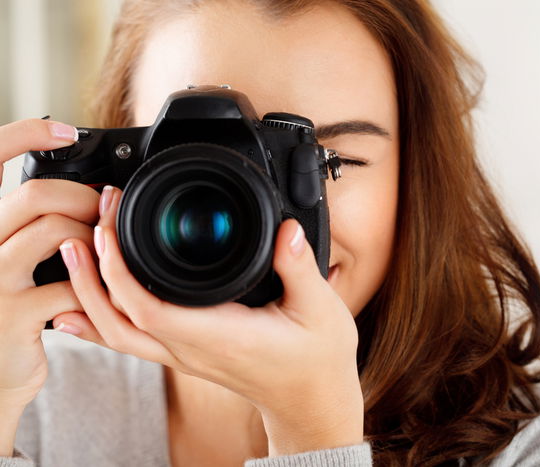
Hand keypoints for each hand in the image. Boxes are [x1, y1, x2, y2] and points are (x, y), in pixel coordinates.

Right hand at [0, 119, 98, 454]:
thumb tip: (88, 194)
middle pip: (33, 194)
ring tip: (106, 250)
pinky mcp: (13, 317)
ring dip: (96, 238)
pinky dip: (97, 285)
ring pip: (56, 233)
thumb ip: (32, 229)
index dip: (20, 137)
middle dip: (82, 196)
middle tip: (104, 209)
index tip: (62, 130)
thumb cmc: (12, 309)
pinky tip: (99, 291)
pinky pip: (72, 285)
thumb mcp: (13, 262)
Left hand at [57, 186, 364, 455]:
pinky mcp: (186, 353)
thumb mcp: (321, 309)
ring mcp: (185, 355)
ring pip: (117, 334)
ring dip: (89, 294)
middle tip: (81, 230)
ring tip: (73, 253)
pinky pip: (130, 339)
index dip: (119, 272)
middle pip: (118, 322)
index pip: (150, 310)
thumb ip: (300, 266)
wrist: (310, 400)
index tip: (109, 230)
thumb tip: (286, 228)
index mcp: (222, 336)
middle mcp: (193, 349)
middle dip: (91, 276)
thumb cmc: (316, 359)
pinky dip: (99, 319)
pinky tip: (79, 305)